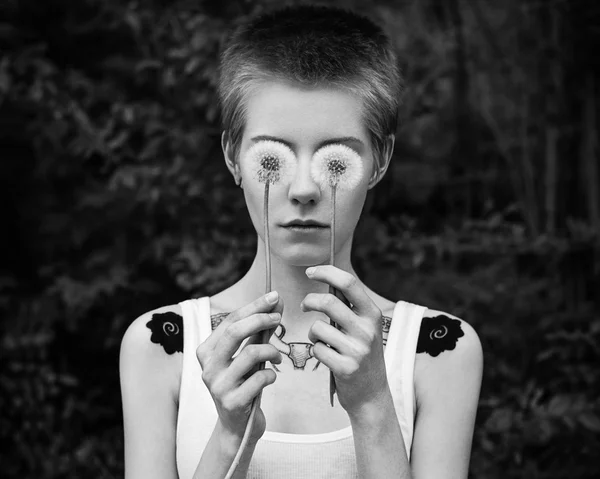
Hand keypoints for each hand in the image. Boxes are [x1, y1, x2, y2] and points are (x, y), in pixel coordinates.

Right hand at [196, 292, 283, 443]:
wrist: (238, 427)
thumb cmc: (243, 385)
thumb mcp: (248, 356)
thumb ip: (259, 331)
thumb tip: (276, 302)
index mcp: (207, 352)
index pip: (230, 321)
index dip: (254, 306)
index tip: (274, 297)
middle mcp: (208, 367)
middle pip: (235, 332)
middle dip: (260, 319)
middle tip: (279, 318)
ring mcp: (218, 386)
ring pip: (250, 353)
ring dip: (271, 351)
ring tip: (277, 356)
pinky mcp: (232, 403)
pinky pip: (260, 378)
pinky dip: (271, 374)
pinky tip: (271, 377)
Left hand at [302, 266, 387, 415]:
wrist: (372, 394)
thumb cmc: (362, 356)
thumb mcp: (364, 328)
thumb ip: (349, 308)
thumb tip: (328, 281)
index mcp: (372, 314)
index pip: (349, 283)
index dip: (327, 273)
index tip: (311, 272)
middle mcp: (367, 330)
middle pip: (329, 302)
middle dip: (310, 301)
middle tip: (304, 306)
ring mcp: (358, 350)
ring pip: (318, 328)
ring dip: (313, 333)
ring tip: (320, 340)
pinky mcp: (346, 367)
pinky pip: (318, 349)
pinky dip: (316, 350)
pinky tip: (326, 356)